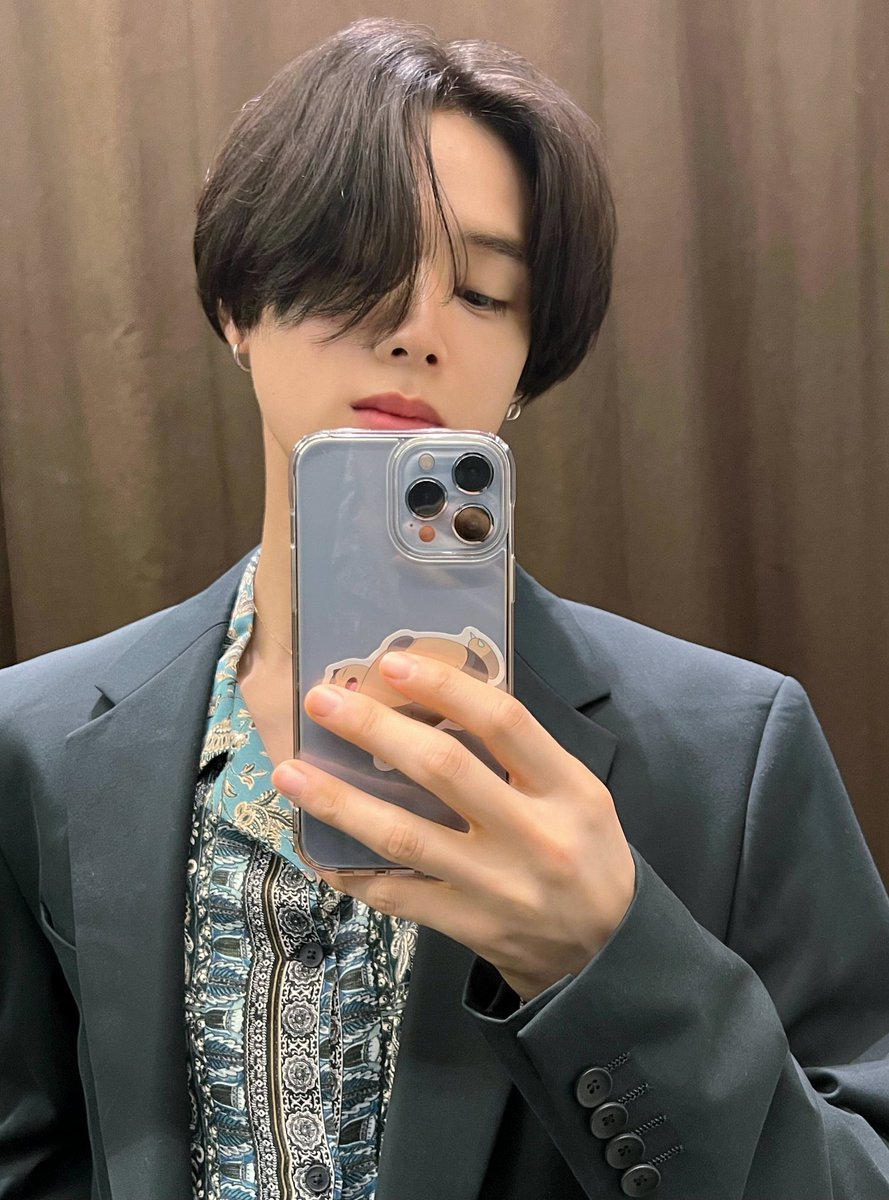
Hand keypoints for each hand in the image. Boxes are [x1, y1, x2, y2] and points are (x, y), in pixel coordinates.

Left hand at [271, 650, 635, 1001]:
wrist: (609, 957)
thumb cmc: (588, 856)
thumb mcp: (579, 795)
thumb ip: (522, 756)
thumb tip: (442, 702)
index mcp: (568, 790)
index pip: (503, 723)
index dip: (445, 688)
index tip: (392, 663)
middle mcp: (534, 835)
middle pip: (444, 770)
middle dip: (375, 730)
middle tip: (323, 703)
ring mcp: (498, 887)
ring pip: (406, 836)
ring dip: (340, 802)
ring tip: (291, 772)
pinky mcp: (471, 928)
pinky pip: (400, 896)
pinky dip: (355, 873)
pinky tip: (319, 851)